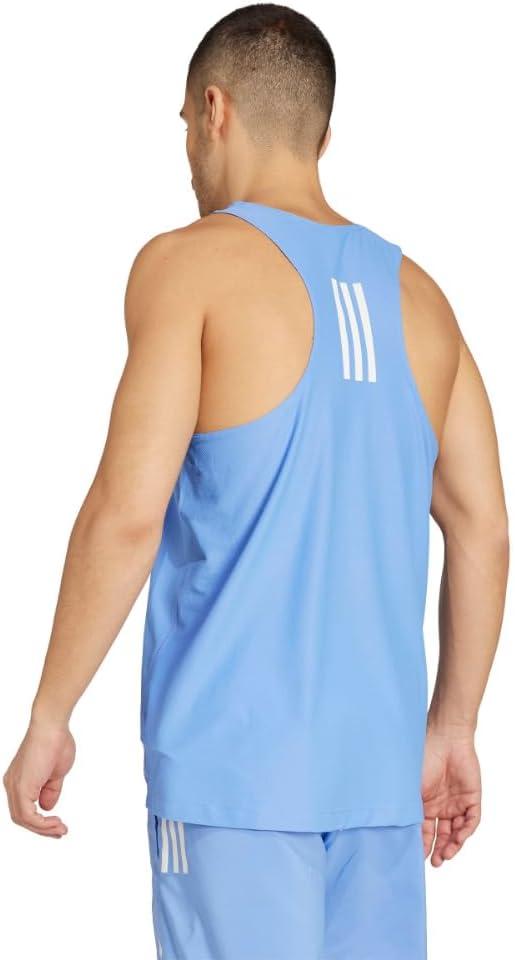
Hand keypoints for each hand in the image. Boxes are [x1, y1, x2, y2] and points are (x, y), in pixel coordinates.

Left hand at [3, 718, 75, 836]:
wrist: (52, 726)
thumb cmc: (56, 742)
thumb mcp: (55, 773)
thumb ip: (50, 791)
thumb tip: (47, 808)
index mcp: (18, 780)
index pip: (24, 809)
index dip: (41, 821)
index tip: (58, 825)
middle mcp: (12, 785)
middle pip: (21, 817)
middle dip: (42, 829)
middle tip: (60, 832)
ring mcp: (14, 786)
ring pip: (23, 819)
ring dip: (43, 828)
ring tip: (61, 829)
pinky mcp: (20, 787)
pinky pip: (27, 815)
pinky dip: (42, 823)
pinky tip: (56, 822)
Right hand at [421, 725, 480, 865]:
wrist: (445, 739)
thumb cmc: (423, 758)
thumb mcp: (411, 788)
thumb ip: (409, 809)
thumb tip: (397, 832)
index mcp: (425, 804)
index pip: (424, 830)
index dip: (422, 845)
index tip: (418, 857)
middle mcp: (441, 806)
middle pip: (442, 835)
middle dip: (439, 850)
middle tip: (435, 863)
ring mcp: (457, 803)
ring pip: (457, 832)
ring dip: (452, 845)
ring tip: (446, 855)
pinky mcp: (471, 799)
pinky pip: (471, 820)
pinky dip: (465, 831)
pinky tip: (458, 839)